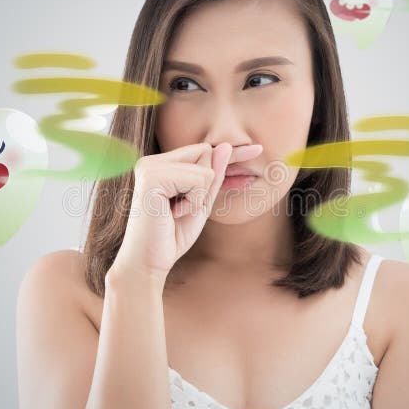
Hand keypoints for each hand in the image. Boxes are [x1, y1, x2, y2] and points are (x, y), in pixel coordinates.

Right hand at [109, 142, 262, 284]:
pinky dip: (195, 200)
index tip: (259, 150)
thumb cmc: (172, 236)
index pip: (201, 150)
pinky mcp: (152, 178)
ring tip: (177, 212)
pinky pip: (198, 179)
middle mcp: (151, 161)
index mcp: (159, 165)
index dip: (229, 154)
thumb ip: (213, 176)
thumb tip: (225, 146)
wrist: (149, 262)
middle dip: (206, 184)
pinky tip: (174, 213)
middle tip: (183, 209)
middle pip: (205, 151)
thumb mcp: (201, 203)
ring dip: (200, 195)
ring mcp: (150, 167)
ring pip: (204, 167)